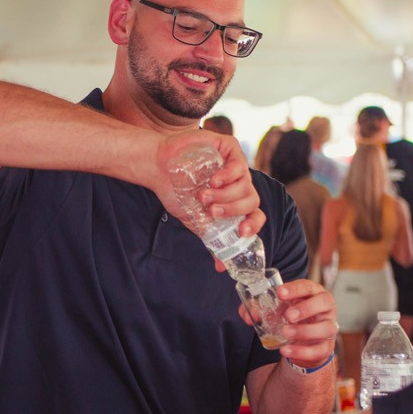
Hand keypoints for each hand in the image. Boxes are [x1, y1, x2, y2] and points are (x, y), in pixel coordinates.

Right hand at [144, 129, 264, 238]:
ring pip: (246, 185)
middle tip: (211, 211)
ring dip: (225, 195)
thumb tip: (220, 265)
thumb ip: (209, 237)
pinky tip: (213, 181)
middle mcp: (238, 184)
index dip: (253, 224)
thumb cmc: (175, 192)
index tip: (240, 231)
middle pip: (252, 201)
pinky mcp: (229, 148)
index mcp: (234, 201)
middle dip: (233, 210)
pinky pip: (240, 164)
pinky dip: (228, 176)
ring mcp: (235, 165)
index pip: (255, 214)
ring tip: (203, 196)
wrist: (157, 168)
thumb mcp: (194, 219)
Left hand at [239, 278, 335, 370]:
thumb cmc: (291, 320)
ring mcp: (328, 328)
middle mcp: (325, 309)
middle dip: (306, 308)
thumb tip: (247, 315)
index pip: (308, 286)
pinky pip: (318, 350)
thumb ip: (258, 310)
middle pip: (325, 302)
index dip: (295, 288)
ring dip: (305, 330)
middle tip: (288, 315)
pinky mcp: (325, 348)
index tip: (279, 292)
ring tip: (286, 332)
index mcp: (312, 294)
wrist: (302, 345)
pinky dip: (301, 351)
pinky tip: (286, 350)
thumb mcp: (276, 311)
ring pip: (326, 328)